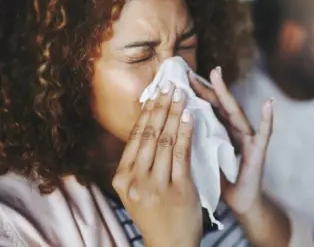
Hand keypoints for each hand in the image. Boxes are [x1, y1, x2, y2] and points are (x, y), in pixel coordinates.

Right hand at [112, 84, 201, 246]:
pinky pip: (182, 153)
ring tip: (181, 94)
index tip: (156, 92)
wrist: (170, 244)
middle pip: (149, 134)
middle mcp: (135, 180)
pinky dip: (185, 131)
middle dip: (161, 106)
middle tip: (170, 84)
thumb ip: (139, 164)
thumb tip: (148, 128)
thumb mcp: (137, 190)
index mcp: (122, 178)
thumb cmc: (155, 214)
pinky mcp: (177, 189)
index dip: (147, 112)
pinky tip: (189, 116)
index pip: (136, 137)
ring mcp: (155, 185)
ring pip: (165, 140)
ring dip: (174, 113)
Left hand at [189, 68, 289, 246]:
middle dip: (203, 86)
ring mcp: (247, 138)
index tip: (177, 78)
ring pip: (235, 112)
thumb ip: (193, 143)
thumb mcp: (203, 158)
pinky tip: (268, 104)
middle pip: (217, 105)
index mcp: (219, 131)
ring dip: (226, 93)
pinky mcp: (258, 151)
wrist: (241, 201)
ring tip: (218, 75)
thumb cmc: (221, 180)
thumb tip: (170, 129)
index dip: (192, 93)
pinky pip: (264, 134)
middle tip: (188, 71)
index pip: (205, 108)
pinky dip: (267, 119)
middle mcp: (233, 131)